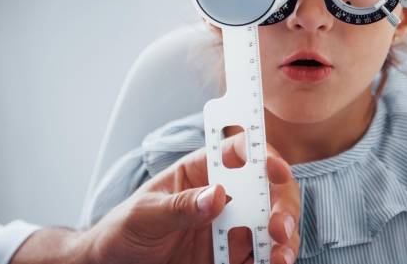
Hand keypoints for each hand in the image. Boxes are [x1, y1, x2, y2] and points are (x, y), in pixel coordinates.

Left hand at [83, 132, 300, 263]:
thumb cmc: (123, 230)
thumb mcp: (144, 214)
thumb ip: (179, 206)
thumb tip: (217, 196)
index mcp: (202, 172)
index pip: (240, 153)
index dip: (263, 155)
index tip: (276, 170)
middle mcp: (224, 197)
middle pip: (267, 190)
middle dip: (282, 205)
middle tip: (279, 228)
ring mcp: (230, 228)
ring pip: (271, 225)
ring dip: (284, 238)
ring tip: (280, 257)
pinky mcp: (230, 257)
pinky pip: (259, 257)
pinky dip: (270, 260)